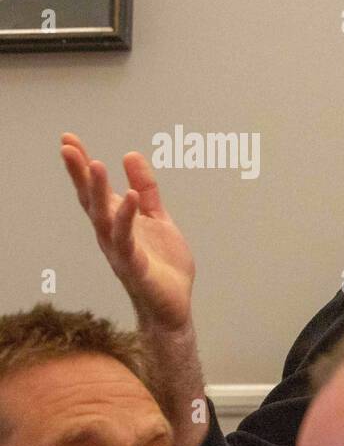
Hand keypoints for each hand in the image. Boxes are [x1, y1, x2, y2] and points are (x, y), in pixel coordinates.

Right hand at [61, 132, 195, 331]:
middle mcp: (111, 234)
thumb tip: (130, 155)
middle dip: (80, 174)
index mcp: (116, 222)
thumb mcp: (158, 218)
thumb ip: (147, 189)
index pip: (95, 190)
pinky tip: (128, 197)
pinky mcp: (133, 265)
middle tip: (68, 146)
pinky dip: (126, 217)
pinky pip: (126, 239)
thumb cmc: (162, 265)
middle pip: (90, 200)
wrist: (173, 306)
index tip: (69, 139)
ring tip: (95, 164)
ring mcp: (119, 250)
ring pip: (102, 217)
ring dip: (98, 191)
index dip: (82, 166)